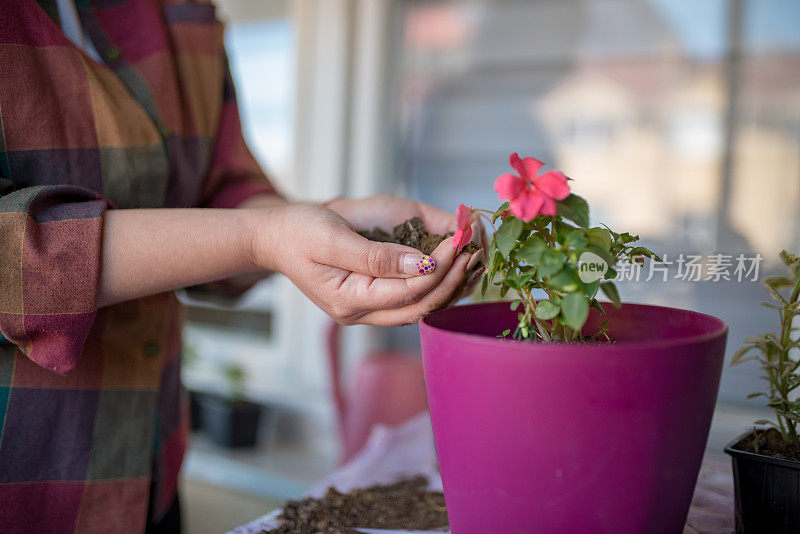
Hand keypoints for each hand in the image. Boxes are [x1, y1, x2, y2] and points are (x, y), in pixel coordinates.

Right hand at [251, 203, 480, 324]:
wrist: (275, 238)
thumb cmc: (298, 232)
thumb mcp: (332, 237)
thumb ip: (376, 255)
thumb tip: (421, 263)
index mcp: (348, 301)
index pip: (407, 291)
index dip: (438, 268)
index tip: (458, 242)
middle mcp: (361, 313)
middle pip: (420, 306)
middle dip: (451, 279)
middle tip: (474, 250)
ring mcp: (368, 310)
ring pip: (422, 307)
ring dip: (450, 285)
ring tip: (473, 257)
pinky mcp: (374, 299)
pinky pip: (414, 298)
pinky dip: (439, 283)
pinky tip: (456, 265)